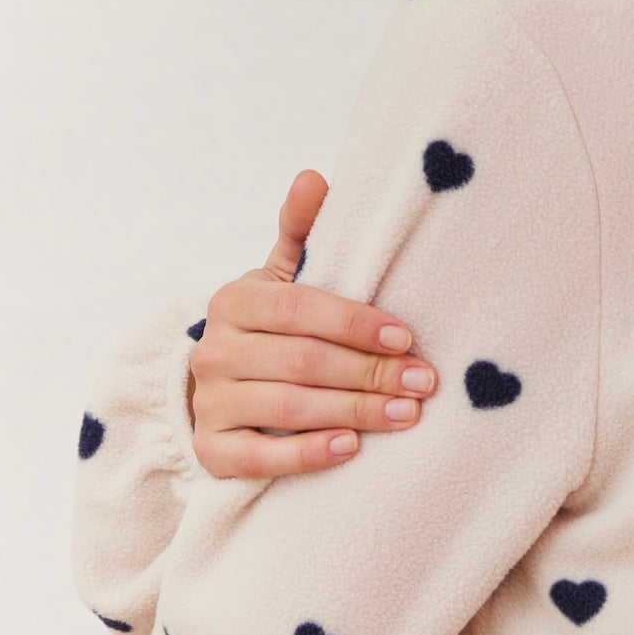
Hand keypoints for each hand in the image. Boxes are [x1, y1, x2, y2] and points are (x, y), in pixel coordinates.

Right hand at [186, 170, 436, 478]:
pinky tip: (349, 448)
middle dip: (370, 373)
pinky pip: (259, 457)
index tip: (406, 336)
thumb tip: (312, 177)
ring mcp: (210, 402)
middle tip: (423, 381)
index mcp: (236, 300)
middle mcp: (215, 350)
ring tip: (405, 414)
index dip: (354, 323)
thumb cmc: (275, 328)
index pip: (298, 308)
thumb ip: (301, 231)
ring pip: (287, 408)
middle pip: (302, 361)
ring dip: (353, 412)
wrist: (226, 388)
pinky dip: (306, 454)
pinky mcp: (212, 450)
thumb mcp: (286, 277)